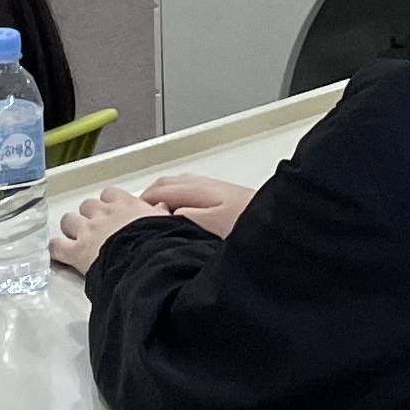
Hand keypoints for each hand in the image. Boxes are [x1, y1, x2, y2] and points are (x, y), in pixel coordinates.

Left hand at [47, 184, 160, 274]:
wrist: (146, 261)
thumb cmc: (160, 243)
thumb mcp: (168, 223)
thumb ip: (160, 214)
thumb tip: (160, 207)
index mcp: (125, 205)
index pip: (110, 195)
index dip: (109, 204)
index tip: (112, 212)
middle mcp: (103, 214)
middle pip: (87, 206)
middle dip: (89, 215)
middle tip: (96, 228)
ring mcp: (87, 231)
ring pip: (69, 220)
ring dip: (71, 228)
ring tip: (76, 238)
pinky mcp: (76, 252)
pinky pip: (57, 246)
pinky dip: (56, 249)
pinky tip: (58, 253)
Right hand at [138, 174, 257, 238]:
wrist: (281, 220)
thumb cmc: (250, 224)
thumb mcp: (211, 226)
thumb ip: (184, 217)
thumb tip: (164, 214)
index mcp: (197, 188)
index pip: (158, 189)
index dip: (139, 202)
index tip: (127, 216)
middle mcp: (205, 184)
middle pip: (168, 184)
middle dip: (149, 197)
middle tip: (135, 215)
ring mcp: (217, 190)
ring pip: (181, 188)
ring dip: (165, 198)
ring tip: (156, 216)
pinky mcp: (228, 199)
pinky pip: (194, 195)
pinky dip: (180, 202)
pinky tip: (185, 218)